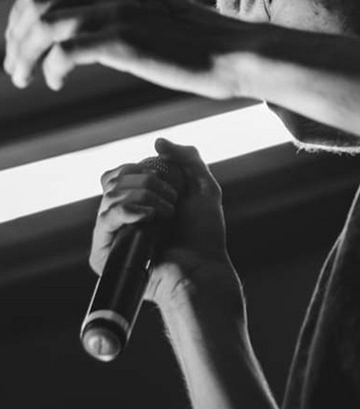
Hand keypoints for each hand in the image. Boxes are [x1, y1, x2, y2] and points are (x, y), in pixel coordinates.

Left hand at [4, 0, 249, 97]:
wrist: (234, 53)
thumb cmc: (198, 44)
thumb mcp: (153, 14)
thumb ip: (119, 13)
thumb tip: (89, 36)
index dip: (22, 14)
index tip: (19, 41)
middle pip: (38, 4)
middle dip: (16, 37)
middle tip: (14, 67)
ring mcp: (117, 10)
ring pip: (44, 26)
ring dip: (24, 55)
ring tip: (24, 78)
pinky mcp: (123, 39)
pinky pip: (66, 51)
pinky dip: (51, 68)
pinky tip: (55, 83)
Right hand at [91, 137, 243, 311]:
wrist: (202, 267)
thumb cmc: (205, 234)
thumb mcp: (204, 187)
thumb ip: (186, 158)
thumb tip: (157, 141)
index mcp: (137, 201)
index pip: (118, 173)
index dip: (139, 169)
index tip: (167, 180)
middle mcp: (121, 216)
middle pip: (113, 180)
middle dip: (148, 182)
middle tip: (173, 200)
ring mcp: (113, 234)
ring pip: (110, 196)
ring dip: (146, 197)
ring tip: (168, 214)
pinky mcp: (106, 253)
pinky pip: (106, 219)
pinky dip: (129, 210)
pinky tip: (149, 217)